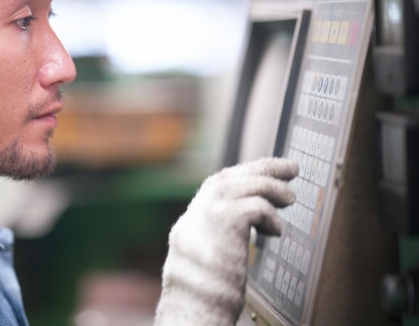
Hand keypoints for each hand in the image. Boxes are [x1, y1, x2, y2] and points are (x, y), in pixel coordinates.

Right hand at [154, 157, 297, 325]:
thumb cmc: (204, 299)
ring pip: (245, 184)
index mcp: (190, 224)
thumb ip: (220, 239)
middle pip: (230, 176)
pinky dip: (272, 216)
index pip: (217, 186)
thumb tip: (247, 225)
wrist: (192, 311)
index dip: (244, 176)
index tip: (265, 174)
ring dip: (273, 187)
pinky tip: (276, 232)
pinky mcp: (225, 222)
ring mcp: (208, 215)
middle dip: (262, 168)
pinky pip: (256, 205)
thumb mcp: (207, 263)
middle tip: (289, 168)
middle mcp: (196, 215)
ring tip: (290, 198)